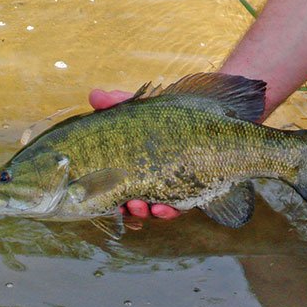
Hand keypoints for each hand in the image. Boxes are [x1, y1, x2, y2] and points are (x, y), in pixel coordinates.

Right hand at [88, 89, 182, 220]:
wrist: (212, 116)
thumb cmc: (171, 114)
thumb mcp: (142, 108)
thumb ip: (118, 103)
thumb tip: (94, 95)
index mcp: (137, 162)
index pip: (118, 181)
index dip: (109, 193)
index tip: (105, 198)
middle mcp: (152, 176)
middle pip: (134, 199)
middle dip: (128, 207)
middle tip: (126, 204)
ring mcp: (171, 184)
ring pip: (154, 207)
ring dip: (144, 211)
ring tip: (141, 206)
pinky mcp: (191, 189)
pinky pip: (178, 207)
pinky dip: (168, 211)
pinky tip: (164, 207)